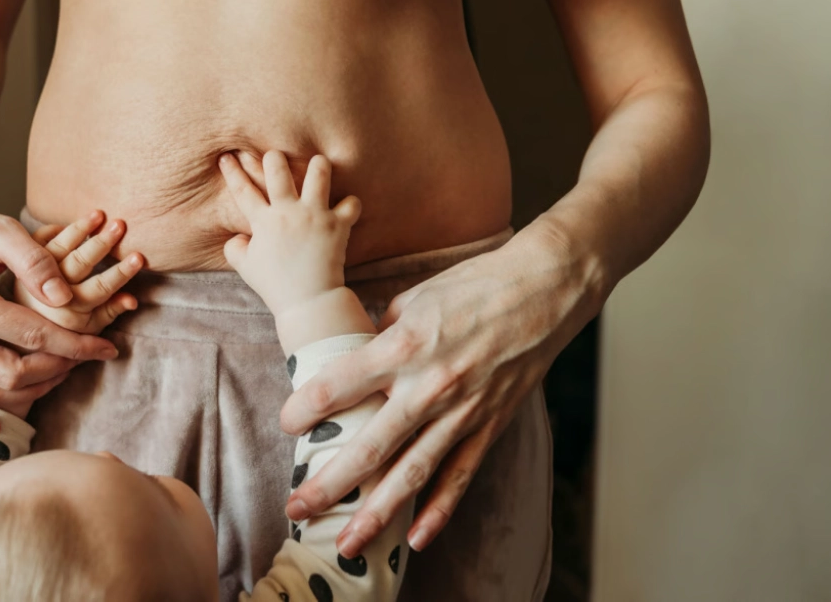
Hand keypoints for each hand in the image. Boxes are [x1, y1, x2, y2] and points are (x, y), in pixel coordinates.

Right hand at [0, 192, 119, 434]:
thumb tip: (64, 299)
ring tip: (60, 373)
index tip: (106, 348)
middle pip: (8, 374)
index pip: (30, 335)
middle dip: (56, 370)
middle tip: (84, 357)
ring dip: (27, 393)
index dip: (74, 345)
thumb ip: (35, 260)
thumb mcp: (0, 228)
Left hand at [13, 210, 143, 334]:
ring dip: (80, 229)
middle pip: (78, 264)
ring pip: (59, 248)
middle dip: (101, 243)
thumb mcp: (87, 330)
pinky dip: (58, 229)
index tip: (138, 257)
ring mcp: (30, 278)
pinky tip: (78, 222)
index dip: (119, 273)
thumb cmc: (61, 330)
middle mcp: (47, 296)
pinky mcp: (19, 265)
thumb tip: (132, 300)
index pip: (99, 290)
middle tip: (120, 225)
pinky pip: (39, 240)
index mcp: (67, 316)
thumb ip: (109, 313)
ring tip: (100, 214)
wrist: (16, 330)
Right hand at [217, 150, 360, 315]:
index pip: (242, 190)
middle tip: (276, 158)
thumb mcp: (245, 268)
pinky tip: (346, 207)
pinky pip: (351, 204)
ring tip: (318, 165)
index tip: (227, 156)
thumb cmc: (275, 285)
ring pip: (319, 173)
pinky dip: (350, 204)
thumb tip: (237, 237)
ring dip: (318, 166)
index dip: (232, 171)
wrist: (307, 301)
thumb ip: (234, 249)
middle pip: (277, 168)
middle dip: (275, 157)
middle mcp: (288, 212)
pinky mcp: (338, 225)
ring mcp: (315, 216)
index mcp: (264, 221)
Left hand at [279, 224, 604, 556]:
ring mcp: (462, 411)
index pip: (339, 385)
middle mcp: (429, 385)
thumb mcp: (413, 299)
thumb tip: (354, 365)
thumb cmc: (474, 286)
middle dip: (329, 483)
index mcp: (403, 346)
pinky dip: (438, 511)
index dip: (306, 408)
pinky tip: (415, 539)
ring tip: (347, 543)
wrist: (544, 291)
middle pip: (370, 446)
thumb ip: (380, 338)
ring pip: (412, 474)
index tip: (286, 425)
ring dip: (377, 513)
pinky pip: (459, 475)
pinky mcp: (489, 425)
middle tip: (296, 507)